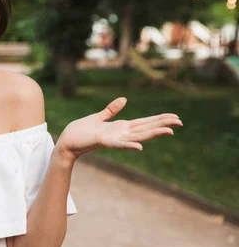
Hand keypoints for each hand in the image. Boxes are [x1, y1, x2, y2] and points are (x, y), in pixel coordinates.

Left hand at [56, 97, 182, 160]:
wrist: (66, 141)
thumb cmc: (81, 131)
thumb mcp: (98, 117)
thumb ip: (111, 110)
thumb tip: (124, 99)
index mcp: (120, 127)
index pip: (144, 122)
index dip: (159, 119)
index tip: (175, 117)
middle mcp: (121, 134)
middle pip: (146, 128)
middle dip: (162, 124)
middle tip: (180, 122)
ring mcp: (114, 139)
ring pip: (137, 137)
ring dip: (152, 134)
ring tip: (169, 131)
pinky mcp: (103, 142)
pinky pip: (119, 145)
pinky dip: (129, 145)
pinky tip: (140, 147)